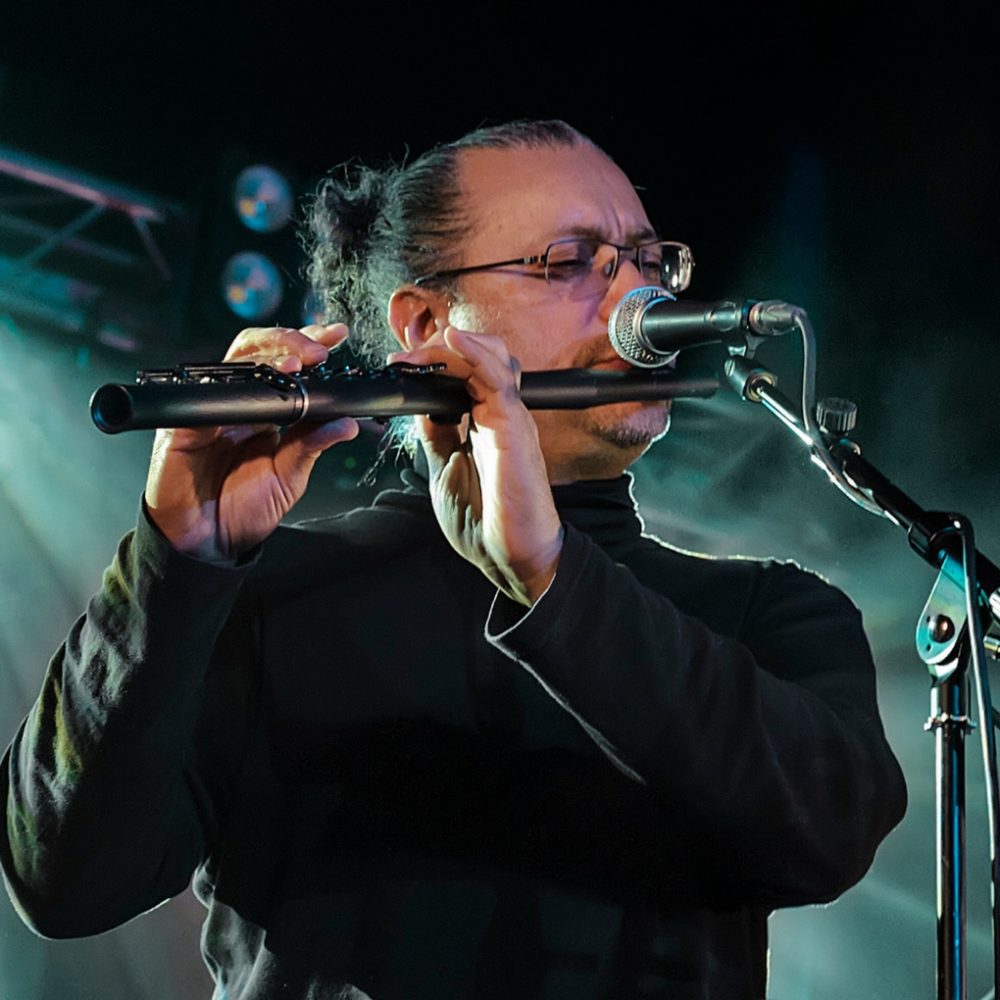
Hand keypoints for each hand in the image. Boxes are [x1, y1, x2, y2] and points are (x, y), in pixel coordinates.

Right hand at [145, 323, 358, 561]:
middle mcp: (234, 403)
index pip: (282, 361)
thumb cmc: (245, 508)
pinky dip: (225, 394)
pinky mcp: (181, 429)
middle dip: (287, 341)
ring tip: (294, 364)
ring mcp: (207, 412)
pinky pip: (200, 402)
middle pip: (254, 349)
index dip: (305, 343)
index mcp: (262, 409)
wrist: (211, 542)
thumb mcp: (290, 475)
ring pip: (229, 366)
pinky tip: (251, 394)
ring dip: (263, 358)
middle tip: (316, 350)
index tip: (334, 335)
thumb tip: (348, 422)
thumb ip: (313, 445)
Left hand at [394, 326, 562, 605]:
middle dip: (440, 349)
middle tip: (405, 359)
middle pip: (480, 356)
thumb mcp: (444, 467)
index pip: (463, 373)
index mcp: (483, 422)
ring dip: (453, 347)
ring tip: (419, 353)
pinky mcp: (514, 425)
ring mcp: (509, 416)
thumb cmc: (484, 519)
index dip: (432, 362)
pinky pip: (498, 378)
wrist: (508, 555)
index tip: (398, 366)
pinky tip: (454, 341)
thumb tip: (420, 403)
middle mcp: (499, 413)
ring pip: (491, 357)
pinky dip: (476, 353)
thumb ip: (437, 433)